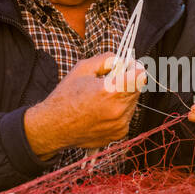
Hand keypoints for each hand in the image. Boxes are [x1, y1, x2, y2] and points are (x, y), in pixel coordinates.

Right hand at [24, 52, 147, 159]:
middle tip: (111, 80)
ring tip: (102, 98)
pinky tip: (102, 110)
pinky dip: (119, 110)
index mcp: (110, 91)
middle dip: (128, 81)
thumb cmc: (65, 97)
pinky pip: (127, 116)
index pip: (140, 76)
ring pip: (133, 102)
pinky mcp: (119, 133)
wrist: (54, 127)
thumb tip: (122, 60)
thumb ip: (106, 59)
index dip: (135, 68)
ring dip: (123, 96)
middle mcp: (119, 109)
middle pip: (138, 88)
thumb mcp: (82, 68)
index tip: (129, 66)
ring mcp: (120, 124)